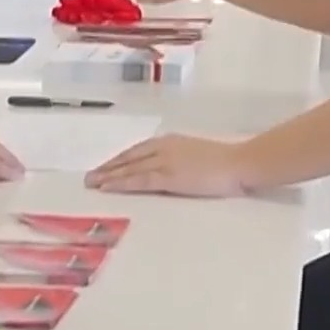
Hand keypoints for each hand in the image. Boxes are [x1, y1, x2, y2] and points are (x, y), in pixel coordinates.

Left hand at [86, 134, 248, 196]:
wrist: (239, 163)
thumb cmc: (225, 162)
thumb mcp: (197, 155)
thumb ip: (180, 159)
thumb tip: (167, 170)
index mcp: (171, 141)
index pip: (138, 150)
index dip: (120, 160)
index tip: (106, 167)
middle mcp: (164, 147)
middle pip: (129, 157)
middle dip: (108, 167)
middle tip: (90, 177)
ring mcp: (165, 161)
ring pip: (129, 168)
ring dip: (108, 175)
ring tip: (92, 183)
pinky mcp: (169, 176)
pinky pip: (139, 180)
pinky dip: (121, 183)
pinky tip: (108, 187)